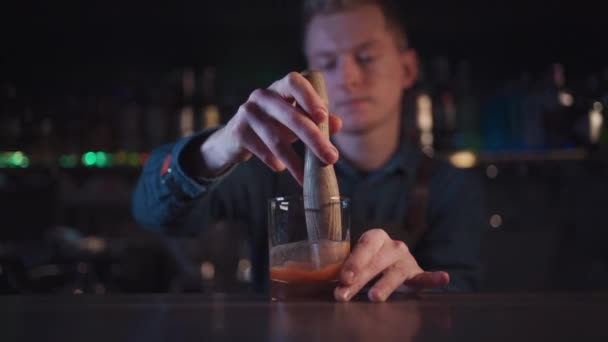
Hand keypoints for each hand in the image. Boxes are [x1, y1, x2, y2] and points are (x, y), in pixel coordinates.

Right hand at [199, 72, 341, 183]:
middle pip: (291, 116)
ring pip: (276, 139)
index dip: (309, 97)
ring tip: (306, 176)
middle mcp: (262, 96)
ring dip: (295, 161)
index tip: (323, 117)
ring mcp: (247, 112)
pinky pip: (261, 150)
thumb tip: (338, 124)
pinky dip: (274, 161)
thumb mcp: (296, 121)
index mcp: (280, 88)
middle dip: (314, 139)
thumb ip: (317, 121)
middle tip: (331, 158)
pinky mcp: (238, 131)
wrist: (236, 138)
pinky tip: (280, 168)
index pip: (294, 82)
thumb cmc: (273, 125)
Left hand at [335, 229, 449, 301]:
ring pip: (396, 272)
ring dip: (384, 285)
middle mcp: (393, 246)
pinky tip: (443, 278)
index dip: (354, 260)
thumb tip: (333, 285)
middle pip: (376, 261)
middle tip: (344, 294)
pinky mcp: (417, 274)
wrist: (394, 264)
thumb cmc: (370, 262)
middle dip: (359, 278)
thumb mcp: (358, 261)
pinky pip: (425, 276)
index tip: (344, 278)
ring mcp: (407, 260)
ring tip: (374, 297)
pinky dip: (434, 278)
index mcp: (375, 237)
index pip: (365, 245)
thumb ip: (347, 270)